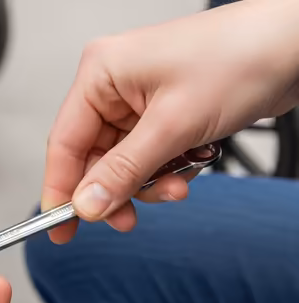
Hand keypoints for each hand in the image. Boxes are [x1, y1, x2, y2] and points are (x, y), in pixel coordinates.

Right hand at [43, 0, 298, 242]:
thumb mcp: (173, 125)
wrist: (292, 44)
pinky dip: (167, 170)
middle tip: (127, 219)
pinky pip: (149, 157)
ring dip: (149, 182)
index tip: (59, 227)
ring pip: (123, 163)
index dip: (60, 189)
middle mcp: (114, 86)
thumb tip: (86, 204)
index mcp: (101, 74)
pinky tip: (190, 165)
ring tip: (178, 185)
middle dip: (118, 189)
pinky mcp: (162, 113)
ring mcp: (138, 100)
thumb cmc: (239, 57)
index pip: (65, 142)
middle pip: (94, 157)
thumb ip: (124, 171)